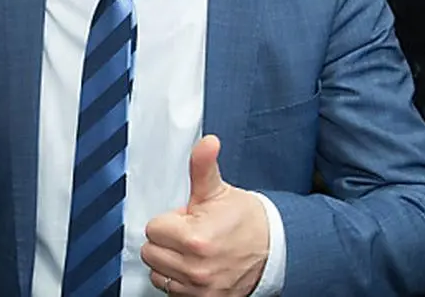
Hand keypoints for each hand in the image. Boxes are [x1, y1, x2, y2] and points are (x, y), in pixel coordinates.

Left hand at [140, 136, 268, 295]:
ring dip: (169, 261)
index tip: (186, 219)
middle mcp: (195, 268)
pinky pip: (171, 290)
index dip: (168, 220)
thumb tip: (207, 142)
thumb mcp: (219, 190)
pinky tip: (194, 266)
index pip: (152, 228)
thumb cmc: (245, 220)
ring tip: (191, 250)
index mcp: (195, 238)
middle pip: (150, 252)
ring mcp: (199, 288)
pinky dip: (178, 280)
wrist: (274, 249)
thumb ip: (203, 166)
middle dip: (165, 240)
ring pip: (157, 272)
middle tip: (188, 233)